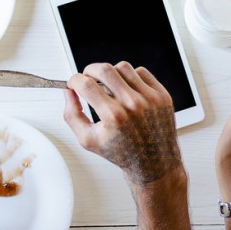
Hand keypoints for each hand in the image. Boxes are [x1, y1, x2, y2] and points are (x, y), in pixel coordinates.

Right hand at [64, 62, 181, 185]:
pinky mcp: (162, 95)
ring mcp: (150, 98)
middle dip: (90, 70)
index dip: (74, 80)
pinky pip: (141, 72)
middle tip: (88, 78)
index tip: (73, 83)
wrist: (153, 162)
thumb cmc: (121, 153)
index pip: (86, 85)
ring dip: (111, 74)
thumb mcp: (88, 140)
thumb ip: (72, 115)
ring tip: (109, 88)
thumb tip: (68, 92)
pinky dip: (131, 77)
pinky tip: (127, 90)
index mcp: (114, 117)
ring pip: (123, 67)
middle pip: (104, 69)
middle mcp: (133, 105)